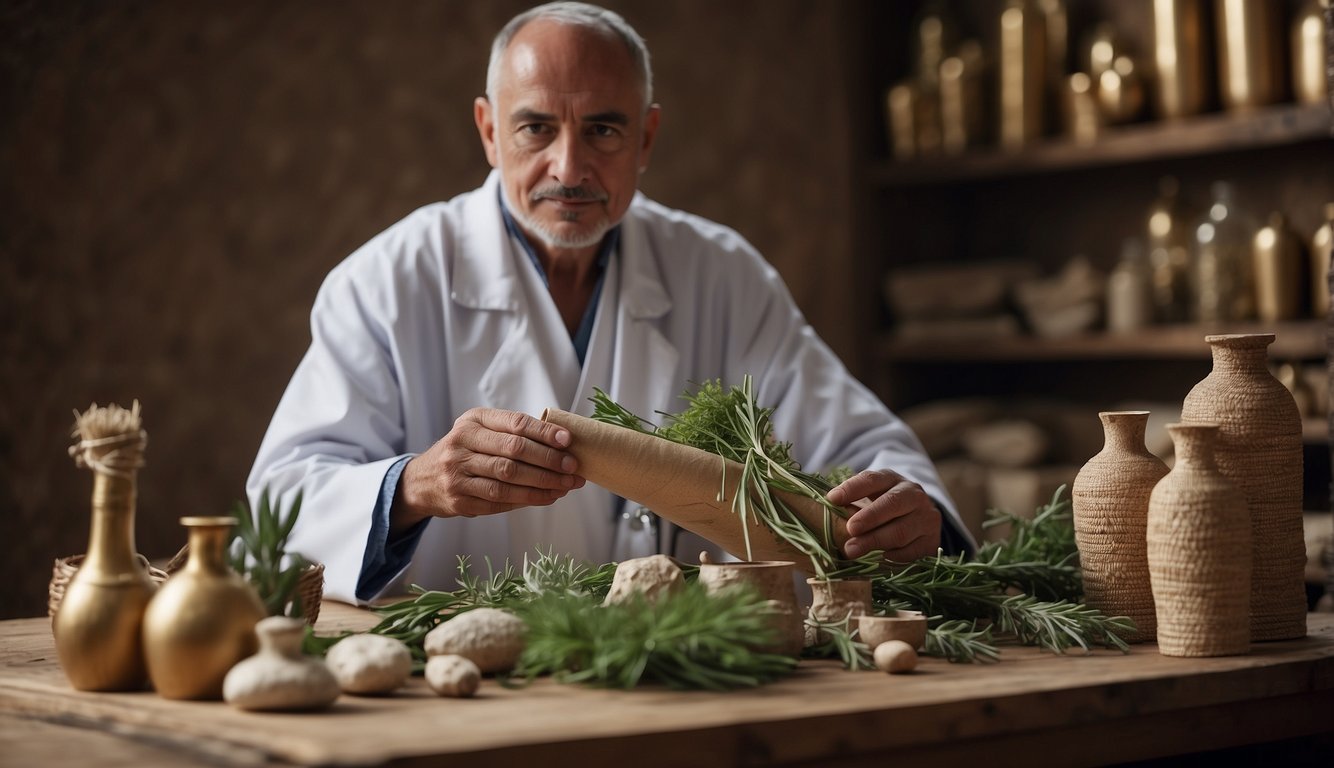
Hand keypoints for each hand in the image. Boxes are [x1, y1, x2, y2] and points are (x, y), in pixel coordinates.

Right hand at [392, 408, 584, 532]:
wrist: (421, 481)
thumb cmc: (463, 452)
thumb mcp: (479, 431)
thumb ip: (511, 432)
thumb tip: (561, 442)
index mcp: (472, 421)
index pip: (514, 424)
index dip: (544, 432)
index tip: (568, 440)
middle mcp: (461, 444)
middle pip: (513, 452)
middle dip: (549, 460)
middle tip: (573, 467)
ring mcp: (457, 474)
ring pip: (508, 479)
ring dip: (543, 484)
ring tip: (566, 485)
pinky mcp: (460, 500)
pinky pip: (500, 501)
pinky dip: (528, 499)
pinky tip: (547, 497)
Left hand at [826, 469, 940, 561]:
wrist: (919, 520)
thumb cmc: (882, 509)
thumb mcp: (868, 499)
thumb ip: (849, 504)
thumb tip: (822, 512)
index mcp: (892, 480)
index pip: (872, 479)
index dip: (852, 488)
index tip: (832, 499)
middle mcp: (913, 495)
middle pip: (892, 503)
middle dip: (869, 517)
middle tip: (850, 529)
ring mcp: (926, 517)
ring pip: (902, 530)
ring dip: (875, 541)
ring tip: (852, 551)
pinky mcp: (932, 541)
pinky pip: (912, 551)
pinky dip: (893, 557)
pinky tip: (877, 560)